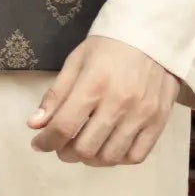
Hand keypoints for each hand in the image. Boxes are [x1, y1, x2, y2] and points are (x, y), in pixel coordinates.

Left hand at [29, 34, 178, 164]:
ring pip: (110, 157)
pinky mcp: (159, 121)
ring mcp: (141, 114)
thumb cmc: (109, 47)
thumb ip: (56, 95)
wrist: (153, 35)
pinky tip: (110, 147)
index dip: (46, 142)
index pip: (63, 127)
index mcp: (93, 85)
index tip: (39, 144)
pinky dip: (119, 159)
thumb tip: (35, 125)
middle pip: (85, 148)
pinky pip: (137, 155)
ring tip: (85, 148)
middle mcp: (118, 103)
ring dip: (91, 159)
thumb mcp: (77, 62)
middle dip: (66, 153)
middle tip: (63, 145)